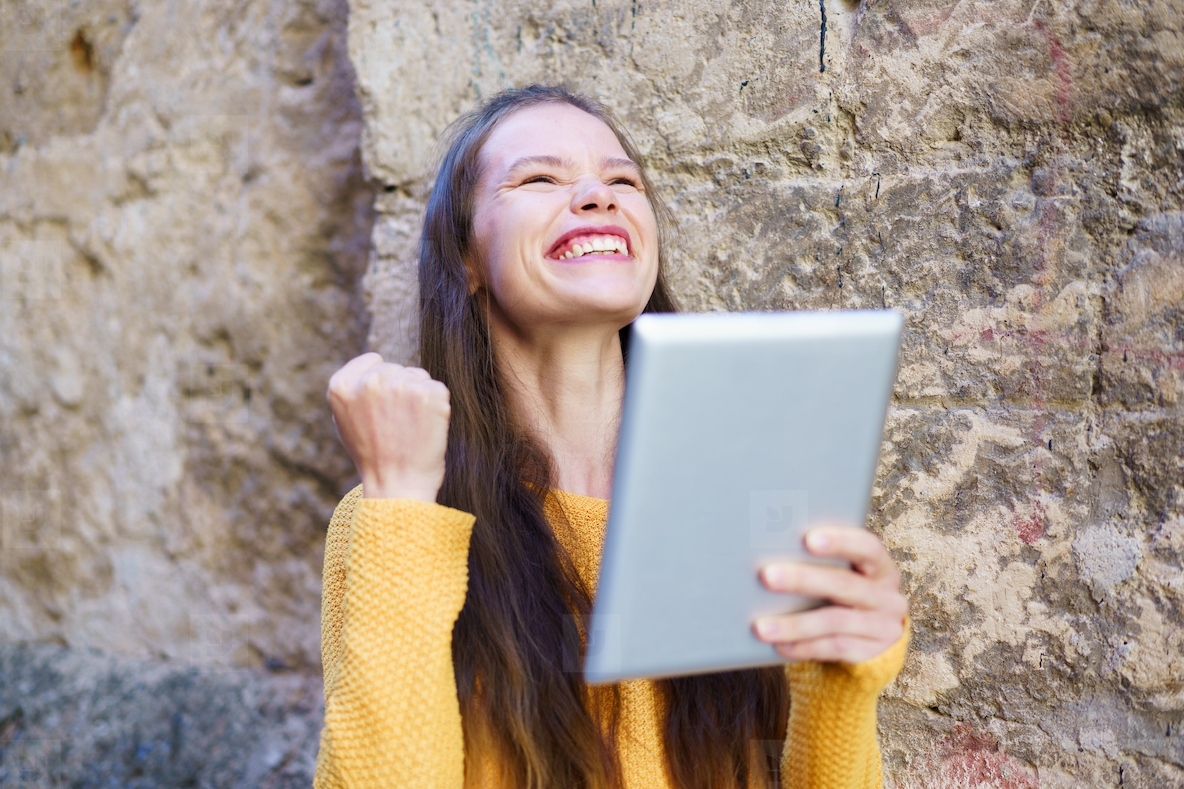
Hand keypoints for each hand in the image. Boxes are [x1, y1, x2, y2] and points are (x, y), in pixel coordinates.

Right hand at [326, 352, 450, 500]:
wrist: (398, 486)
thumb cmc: (373, 458)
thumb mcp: (346, 421)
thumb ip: (355, 391)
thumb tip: (373, 369)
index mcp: (343, 385)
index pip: (373, 361)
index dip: (381, 382)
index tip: (382, 406)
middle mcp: (371, 380)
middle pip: (397, 369)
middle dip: (399, 390)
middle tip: (397, 424)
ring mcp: (402, 385)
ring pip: (417, 377)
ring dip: (418, 396)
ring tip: (409, 428)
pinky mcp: (430, 393)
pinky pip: (437, 389)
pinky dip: (436, 406)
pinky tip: (425, 428)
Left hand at [752, 525, 907, 663]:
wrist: (873, 640)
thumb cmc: (843, 596)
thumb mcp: (843, 575)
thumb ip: (819, 563)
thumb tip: (770, 553)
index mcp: (881, 567)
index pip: (867, 547)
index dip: (841, 541)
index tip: (808, 539)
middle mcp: (887, 596)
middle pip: (844, 584)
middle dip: (803, 579)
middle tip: (767, 576)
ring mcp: (883, 626)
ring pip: (835, 621)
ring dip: (794, 624)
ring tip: (762, 627)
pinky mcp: (872, 652)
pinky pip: (833, 648)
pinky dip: (803, 646)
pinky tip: (779, 645)